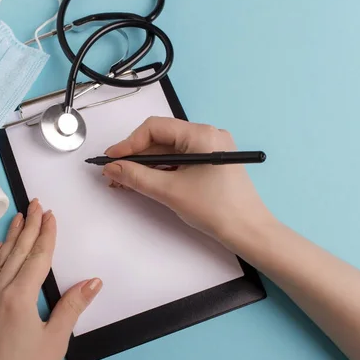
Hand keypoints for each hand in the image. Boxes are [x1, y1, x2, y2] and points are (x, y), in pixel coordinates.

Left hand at [0, 200, 101, 359]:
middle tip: (34, 205)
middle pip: (16, 254)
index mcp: (18, 299)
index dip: (45, 234)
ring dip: (8, 239)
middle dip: (27, 227)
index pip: (37, 258)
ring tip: (16, 218)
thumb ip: (72, 307)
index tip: (49, 215)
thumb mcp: (55, 342)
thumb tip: (92, 282)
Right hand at [103, 117, 272, 246]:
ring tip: (125, 181)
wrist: (248, 231)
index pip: (155, 128)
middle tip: (114, 173)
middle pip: (161, 139)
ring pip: (169, 151)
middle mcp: (207, 135)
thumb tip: (112, 168)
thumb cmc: (215, 209)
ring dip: (146, 165)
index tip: (111, 159)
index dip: (129, 143)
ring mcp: (211, 148)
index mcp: (201, 134)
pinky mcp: (211, 162)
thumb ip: (137, 177)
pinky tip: (145, 182)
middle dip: (136, 156)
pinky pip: (180, 160)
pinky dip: (161, 170)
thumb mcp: (170, 191)